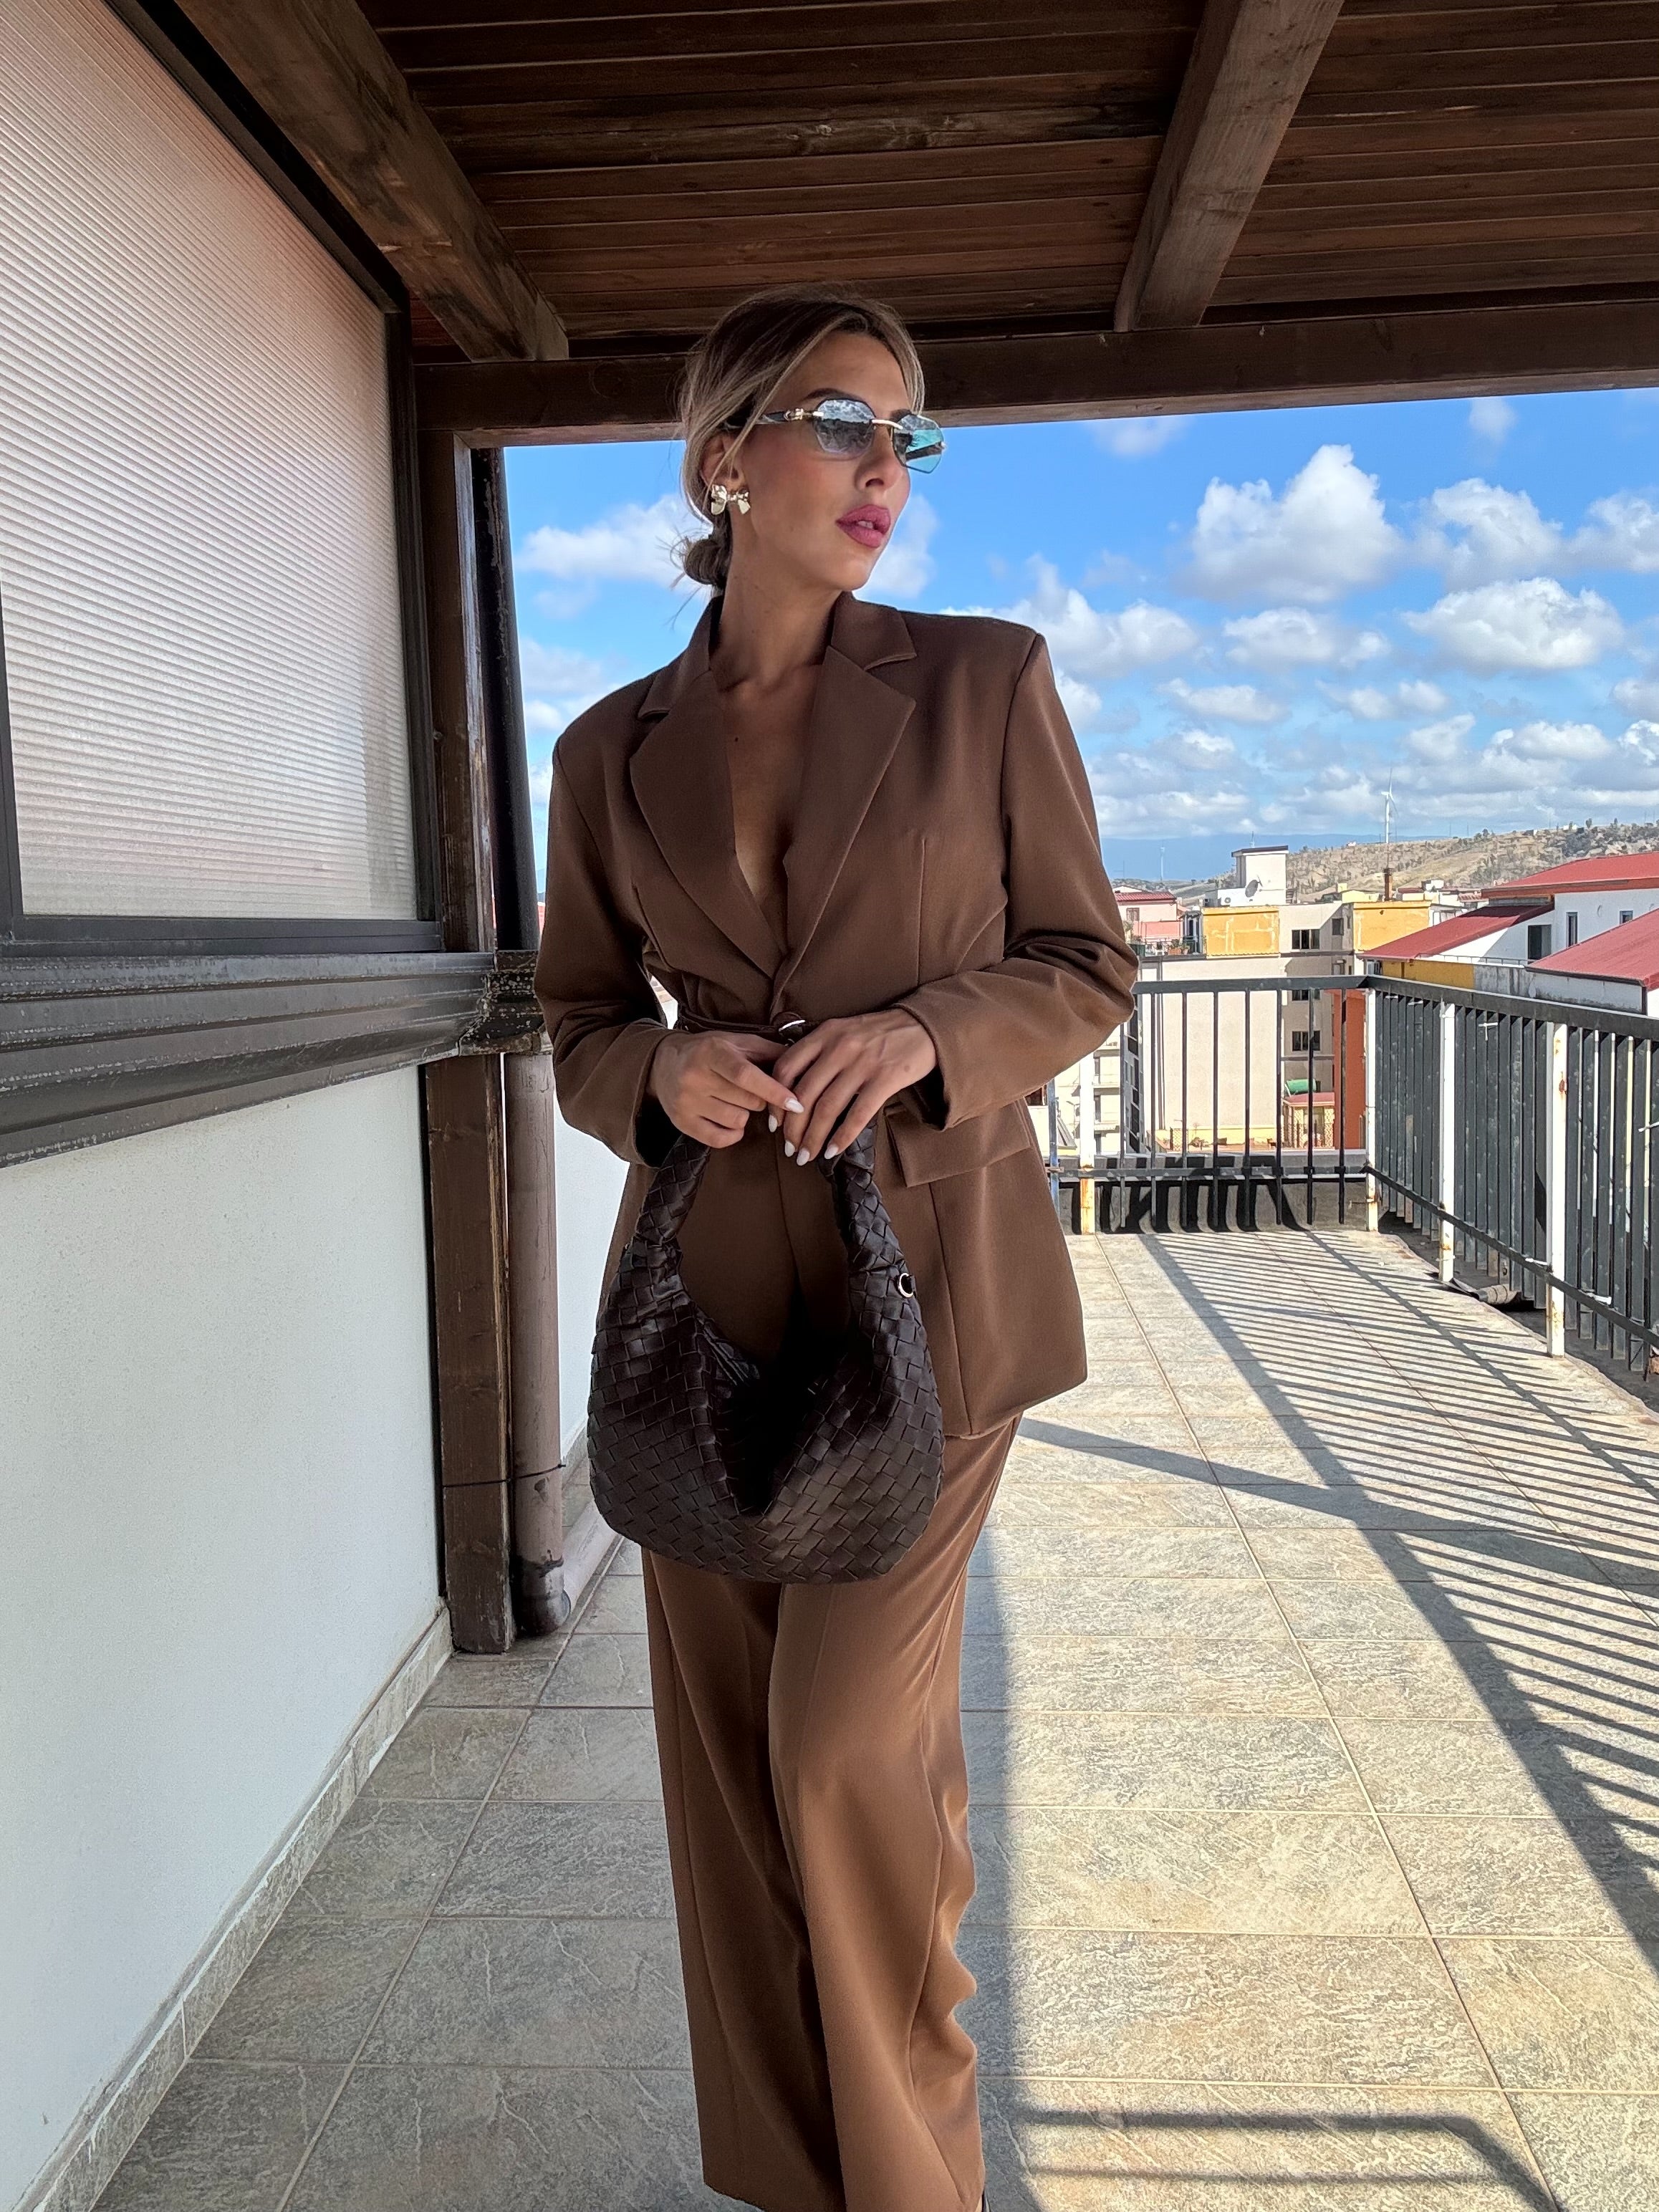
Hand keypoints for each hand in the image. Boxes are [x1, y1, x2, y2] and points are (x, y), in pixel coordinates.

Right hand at [648, 1030, 802, 1148]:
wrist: (664, 1063)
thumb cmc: (710, 1052)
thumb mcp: (736, 1042)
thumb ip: (769, 1051)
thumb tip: (803, 1064)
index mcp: (712, 1052)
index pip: (746, 1076)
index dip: (774, 1091)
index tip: (796, 1104)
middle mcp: (695, 1077)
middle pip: (748, 1102)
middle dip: (760, 1099)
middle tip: (750, 1090)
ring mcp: (686, 1101)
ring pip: (737, 1121)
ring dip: (744, 1114)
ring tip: (732, 1100)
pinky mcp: (681, 1122)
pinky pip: (720, 1139)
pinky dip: (732, 1132)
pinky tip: (727, 1118)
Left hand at [773, 1010, 937, 1164]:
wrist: (923, 1025)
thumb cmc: (880, 1032)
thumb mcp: (844, 1031)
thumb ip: (820, 1051)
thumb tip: (795, 1088)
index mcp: (825, 1034)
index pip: (787, 1068)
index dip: (775, 1099)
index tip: (774, 1122)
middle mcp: (840, 1047)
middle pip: (804, 1094)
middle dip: (792, 1128)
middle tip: (789, 1148)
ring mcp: (863, 1063)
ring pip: (828, 1108)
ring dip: (813, 1137)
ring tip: (807, 1155)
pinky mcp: (885, 1078)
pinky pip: (858, 1114)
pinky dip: (842, 1136)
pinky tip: (833, 1150)